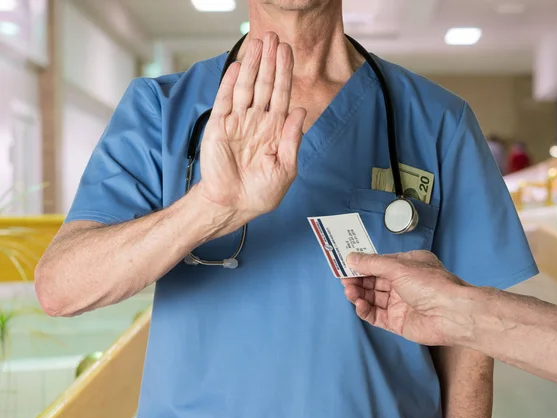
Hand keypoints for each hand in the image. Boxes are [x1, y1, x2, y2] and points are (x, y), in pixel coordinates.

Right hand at [196, 32, 306, 222]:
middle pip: (265, 86)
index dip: (285, 74)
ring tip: (258, 42)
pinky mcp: (219, 126)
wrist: (234, 205)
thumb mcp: (286, 168)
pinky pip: (225, 101)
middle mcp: (256, 122)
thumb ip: (292, 139)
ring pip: (247, 88)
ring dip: (252, 66)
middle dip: (270, 62)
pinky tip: (238, 66)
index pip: (282, 96)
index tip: (288, 52)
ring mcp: (238, 122)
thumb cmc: (261, 192)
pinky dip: (231, 83)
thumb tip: (300, 111)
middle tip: (274, 38)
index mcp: (274, 130)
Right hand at [342, 251, 471, 345]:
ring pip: (373, 298)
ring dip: (360, 294)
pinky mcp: (397, 322)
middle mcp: (404, 283)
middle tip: (344, 280)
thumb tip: (350, 258)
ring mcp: (400, 304)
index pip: (380, 264)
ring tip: (350, 292)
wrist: (451, 314)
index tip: (345, 265)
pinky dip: (366, 310)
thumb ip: (372, 263)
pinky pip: (376, 315)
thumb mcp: (398, 267)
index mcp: (408, 265)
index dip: (362, 264)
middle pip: (374, 281)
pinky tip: (360, 305)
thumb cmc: (429, 284)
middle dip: (358, 280)